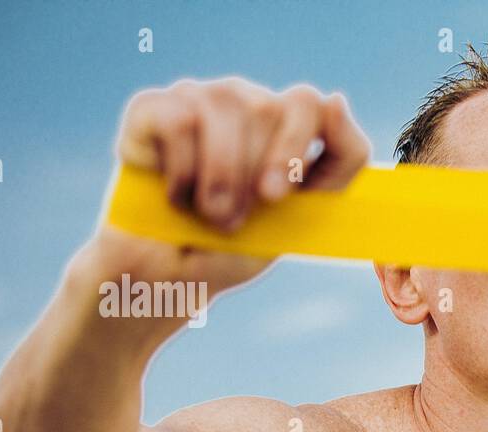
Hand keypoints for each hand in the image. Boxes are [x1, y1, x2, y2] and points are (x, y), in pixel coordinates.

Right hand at [86, 77, 370, 295]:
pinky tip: (173, 194)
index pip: (310, 104)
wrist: (169, 278)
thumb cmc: (236, 246)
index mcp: (286, 124)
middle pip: (269, 108)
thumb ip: (336, 164)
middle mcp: (244, 100)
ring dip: (219, 180)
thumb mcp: (299, 216)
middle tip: (232, 218)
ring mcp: (197, 98)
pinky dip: (180, 173)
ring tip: (207, 212)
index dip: (295, 147)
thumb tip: (336, 98)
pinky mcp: (150, 106)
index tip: (274, 197)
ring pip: (225, 109)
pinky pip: (179, 123)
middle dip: (252, 179)